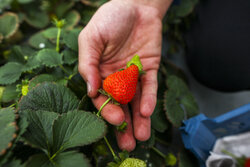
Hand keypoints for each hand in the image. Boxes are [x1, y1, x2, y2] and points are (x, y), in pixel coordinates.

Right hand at [78, 0, 163, 150]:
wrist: (136, 5)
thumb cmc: (109, 19)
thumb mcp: (91, 39)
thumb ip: (88, 64)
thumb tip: (89, 91)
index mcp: (100, 72)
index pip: (101, 97)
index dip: (107, 110)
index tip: (113, 120)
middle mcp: (116, 77)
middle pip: (119, 104)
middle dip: (123, 124)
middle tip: (127, 143)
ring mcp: (133, 74)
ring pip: (135, 100)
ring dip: (138, 119)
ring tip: (140, 137)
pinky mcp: (149, 68)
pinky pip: (149, 86)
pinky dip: (148, 98)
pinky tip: (146, 111)